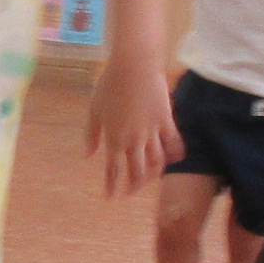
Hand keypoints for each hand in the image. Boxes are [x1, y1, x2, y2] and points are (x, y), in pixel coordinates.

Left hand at [86, 53, 176, 196]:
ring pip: (157, 162)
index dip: (112, 185)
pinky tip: (173, 159)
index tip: (110, 197)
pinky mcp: (166, 121)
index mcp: (114, 139)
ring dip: (153, 174)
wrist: (134, 65)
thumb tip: (88, 155)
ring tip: (149, 178)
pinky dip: (174, 154)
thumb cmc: (109, 84)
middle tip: (129, 192)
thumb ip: (91, 134)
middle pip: (137, 172)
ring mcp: (152, 132)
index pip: (113, 170)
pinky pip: (173, 143)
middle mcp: (134, 140)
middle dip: (133, 186)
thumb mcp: (94, 110)